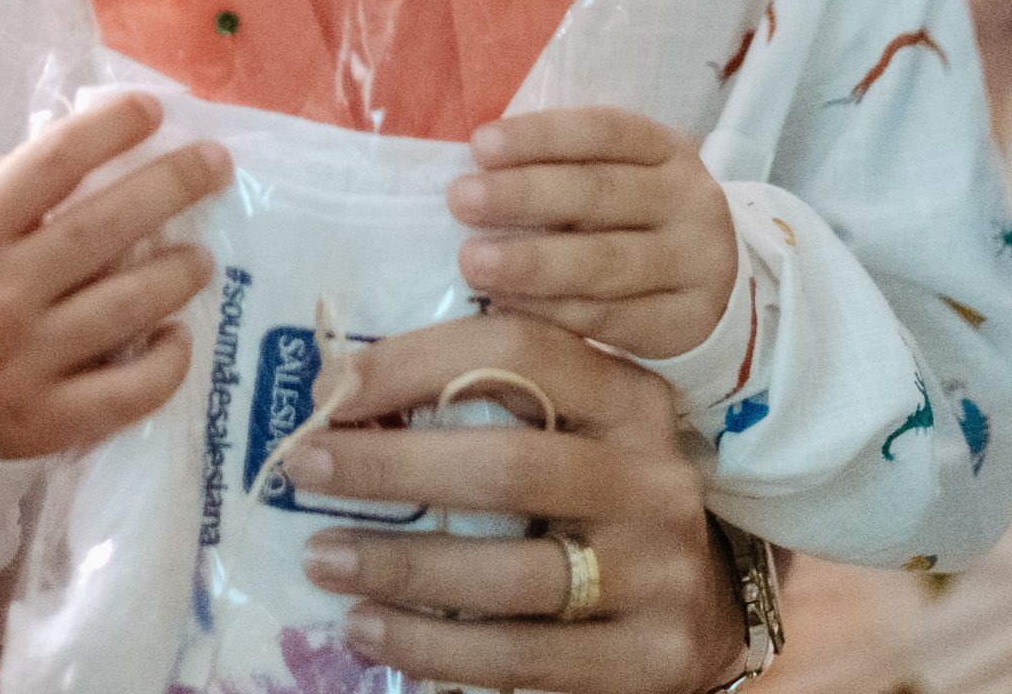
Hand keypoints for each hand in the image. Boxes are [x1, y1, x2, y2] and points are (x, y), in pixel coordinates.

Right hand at [0, 90, 230, 459]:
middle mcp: (1, 295)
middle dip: (173, 184)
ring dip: (179, 272)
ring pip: (128, 307)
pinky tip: (178, 333)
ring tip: (201, 255)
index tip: (153, 109)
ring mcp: (28, 363)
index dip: (110, 127)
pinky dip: (167, 362)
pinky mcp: (50, 420)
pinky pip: (129, 393)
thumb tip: (83, 150)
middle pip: (104, 227)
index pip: (53, 162)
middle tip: (215, 163)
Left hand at [289, 314, 747, 693]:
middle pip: (507, 465)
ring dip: (398, 565)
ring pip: (509, 572)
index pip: (517, 351)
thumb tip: (343, 391)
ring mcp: (658, 573)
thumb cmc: (601, 494)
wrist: (707, 606)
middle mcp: (651, 477)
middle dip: (390, 467)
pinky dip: (432, 647)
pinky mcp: (651, 659)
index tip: (330, 386)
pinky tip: (367, 629)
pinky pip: (522, 657)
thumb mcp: (571, 426)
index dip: (415, 361)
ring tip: (321, 556)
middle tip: (304, 466)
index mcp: (628, 395)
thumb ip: (488, 399)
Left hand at [448, 107, 738, 359]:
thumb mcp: (617, 178)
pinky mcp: (689, 324)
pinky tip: (509, 306)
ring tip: (473, 262)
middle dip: (524, 196)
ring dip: (532, 263)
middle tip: (460, 200)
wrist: (709, 292)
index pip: (602, 131)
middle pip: (600, 193)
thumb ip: (561, 171)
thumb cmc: (632, 220)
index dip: (540, 136)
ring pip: (606, 263)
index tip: (478, 145)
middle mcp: (691, 201)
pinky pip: (613, 319)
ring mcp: (699, 264)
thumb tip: (474, 172)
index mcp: (667, 150)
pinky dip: (555, 313)